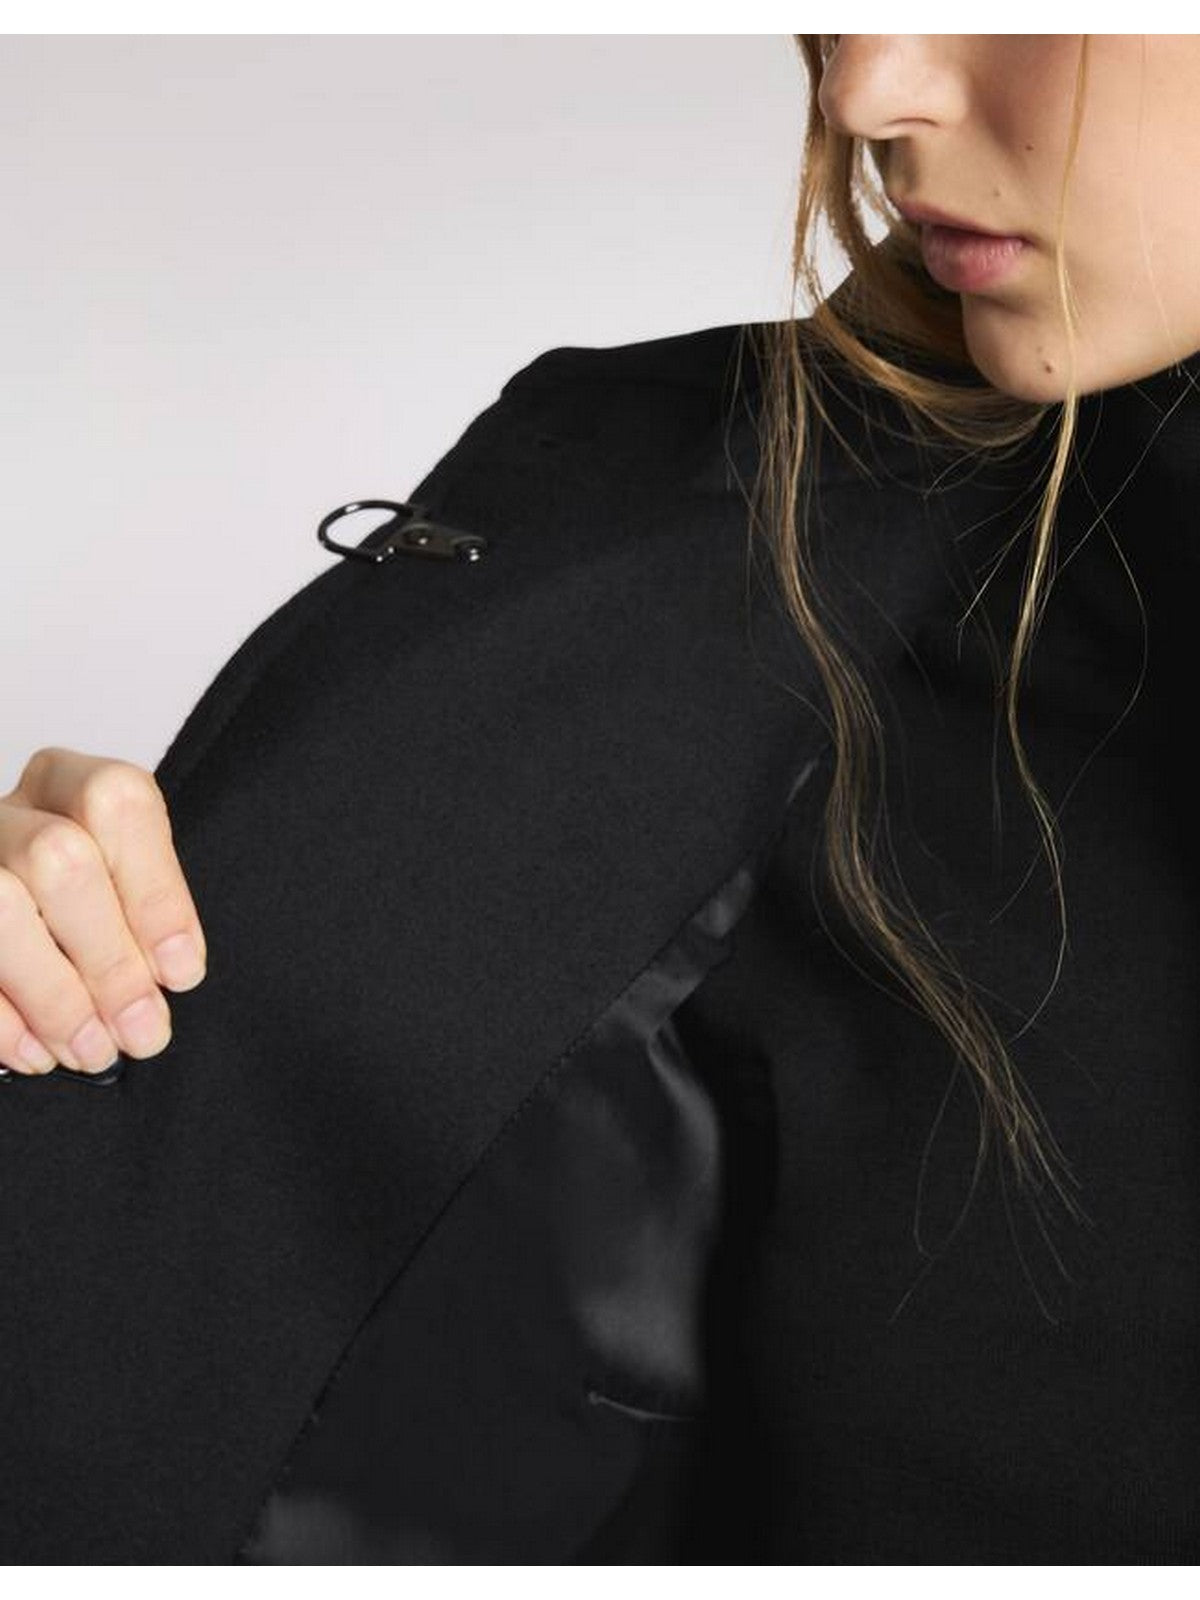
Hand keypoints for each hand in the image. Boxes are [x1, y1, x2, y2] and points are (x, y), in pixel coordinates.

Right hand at [0, 747, 206, 1075]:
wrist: (22, 922)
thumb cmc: (81, 917)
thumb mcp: (119, 899)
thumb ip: (142, 925)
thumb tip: (164, 987)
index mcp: (67, 786)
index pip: (118, 805)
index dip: (156, 894)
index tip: (181, 973)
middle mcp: (5, 814)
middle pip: (59, 859)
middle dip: (108, 959)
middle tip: (141, 1030)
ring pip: (0, 905)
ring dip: (54, 995)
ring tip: (92, 1050)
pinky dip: (1, 1018)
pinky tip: (35, 1053)